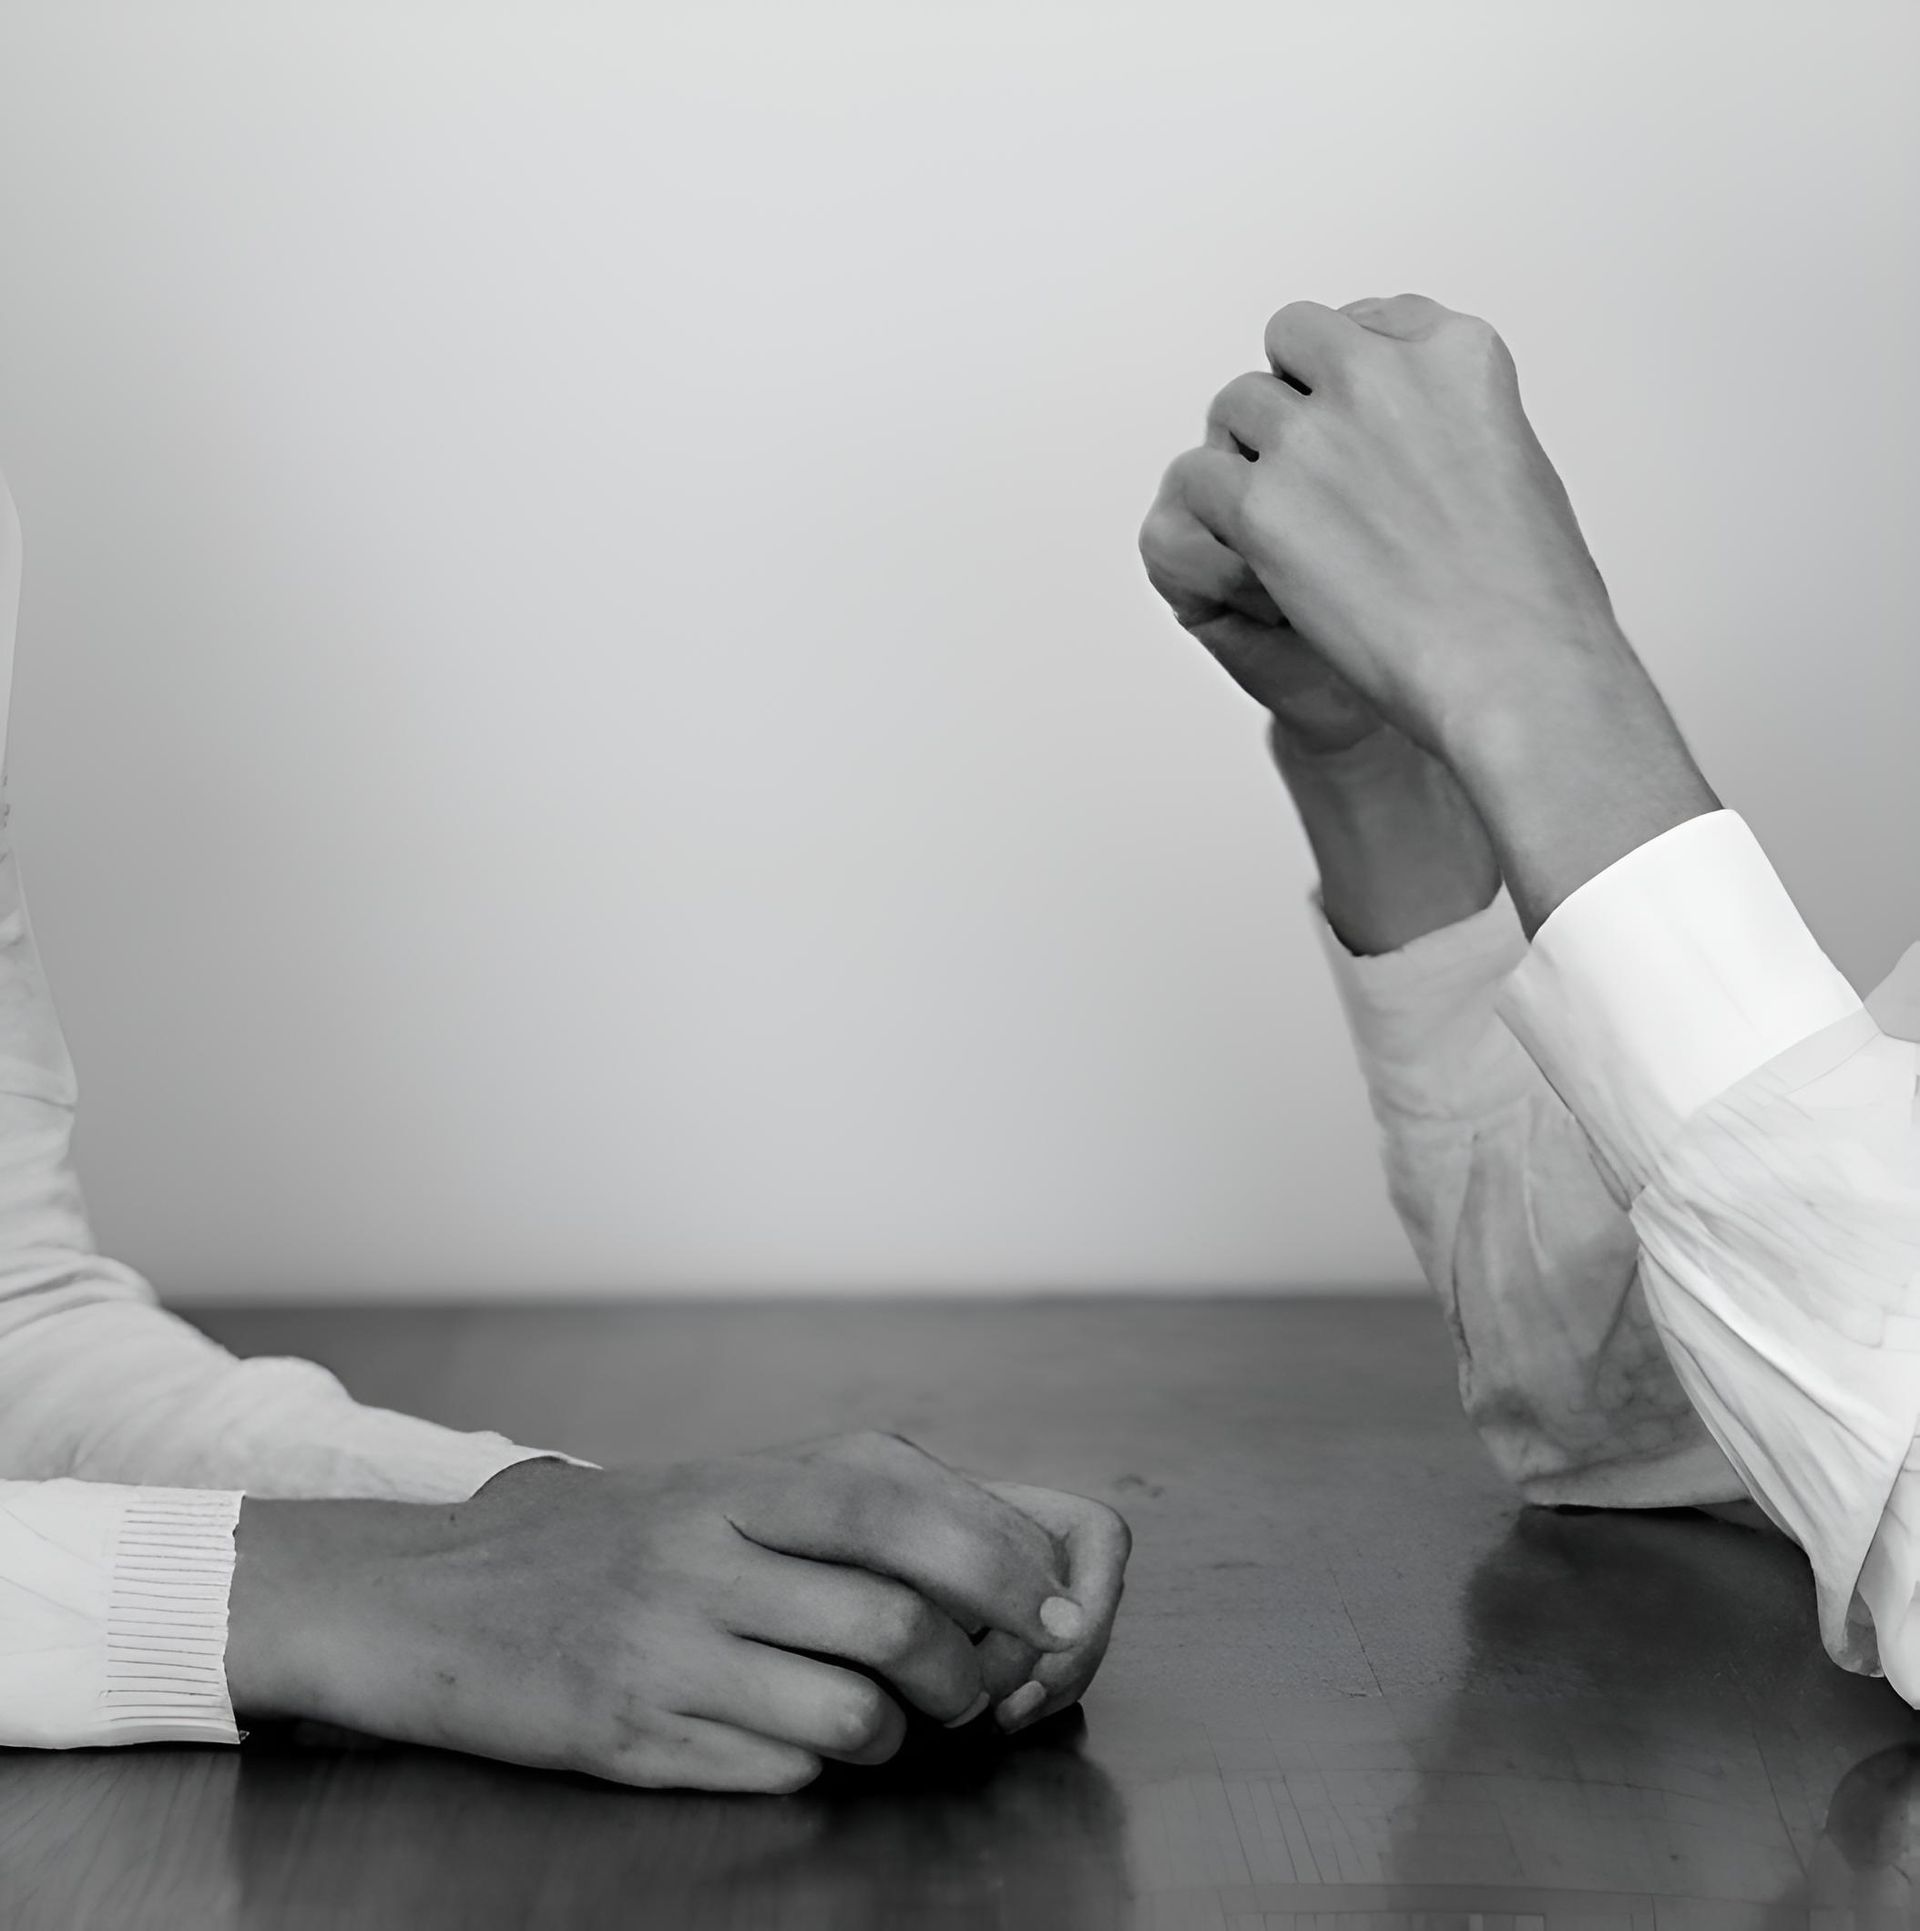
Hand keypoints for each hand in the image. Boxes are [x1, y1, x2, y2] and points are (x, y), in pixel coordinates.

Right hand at [227, 1430, 1129, 1791]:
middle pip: (899, 1611)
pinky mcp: (637, 1738)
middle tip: (995, 1684)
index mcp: (745, 1480)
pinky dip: (826, 1765)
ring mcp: (671, 1650)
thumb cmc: (618, 1540)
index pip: (909, 1502)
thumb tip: (1003, 1545)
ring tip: (904, 1720)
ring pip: (857, 1709)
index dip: (1006, 1559)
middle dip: (981, 1662)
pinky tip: (806, 1741)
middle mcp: (710, 1555)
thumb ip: (849, 1504)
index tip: (1058, 1606)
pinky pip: (785, 1768)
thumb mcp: (725, 1491)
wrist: (440, 1597)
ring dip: (909, 1729)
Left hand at [1152, 293, 1629, 755]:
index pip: (1370, 320)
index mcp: (1458, 354)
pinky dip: (1219, 520)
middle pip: (1292, 339)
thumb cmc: (1526, 598)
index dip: (1347, 374)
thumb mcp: (1511, 465)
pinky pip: (1203, 480)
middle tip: (1304, 470)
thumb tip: (1394, 430)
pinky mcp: (1263, 505)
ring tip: (1283, 525)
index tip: (1350, 422)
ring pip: (1235, 405)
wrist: (1513, 670)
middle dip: (1292, 395)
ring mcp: (1315, 438)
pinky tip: (1259, 563)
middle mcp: (1381, 377)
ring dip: (1248, 457)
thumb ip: (1445, 423)